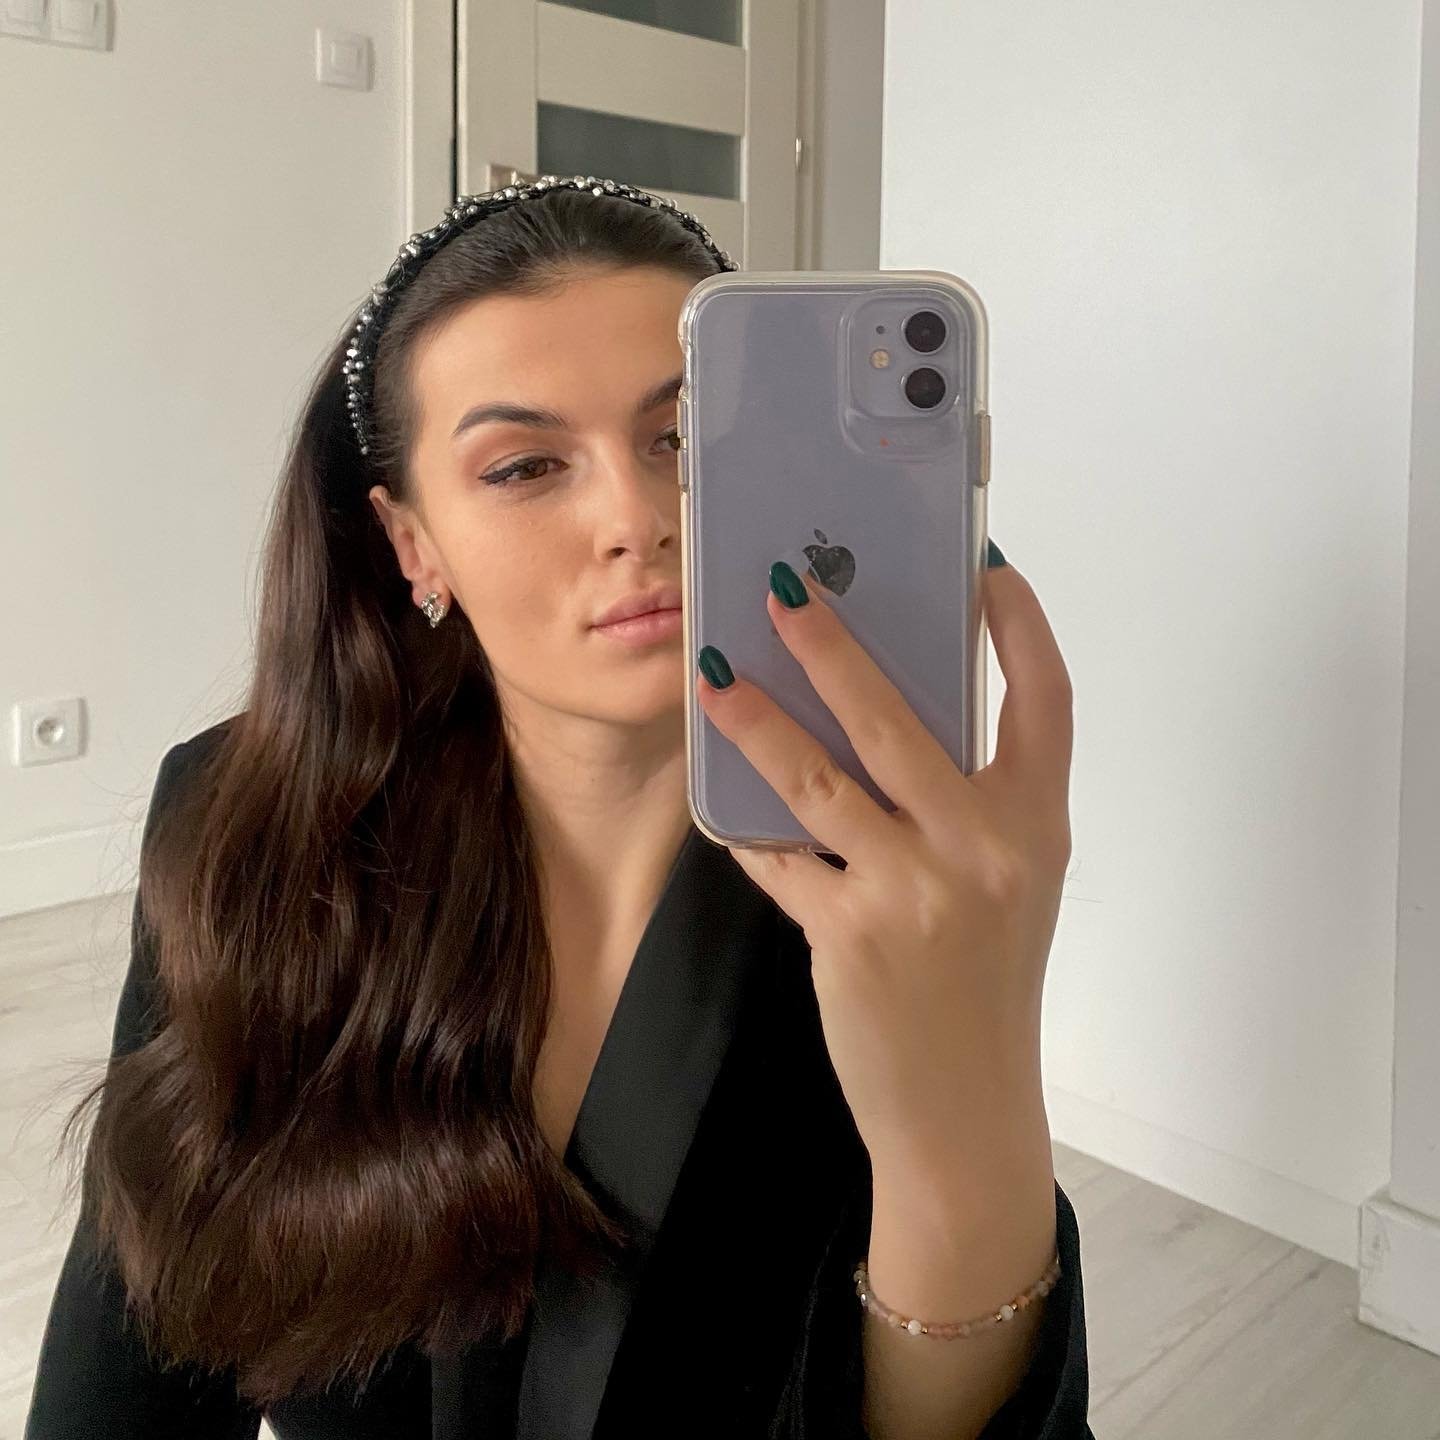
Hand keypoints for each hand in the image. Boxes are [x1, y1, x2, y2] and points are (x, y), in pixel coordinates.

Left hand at [694, 553, 1073, 1188]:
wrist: (965, 1110)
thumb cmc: (984, 988)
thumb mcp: (1005, 887)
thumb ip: (965, 808)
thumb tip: (887, 720)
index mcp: (1035, 827)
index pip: (1045, 701)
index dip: (1020, 628)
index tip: (987, 569)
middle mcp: (984, 848)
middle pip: (902, 720)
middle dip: (834, 648)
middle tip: (783, 592)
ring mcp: (916, 890)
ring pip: (820, 778)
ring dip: (757, 721)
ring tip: (712, 676)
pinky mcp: (851, 932)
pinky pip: (782, 858)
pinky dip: (746, 827)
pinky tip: (718, 798)